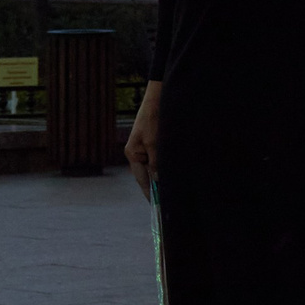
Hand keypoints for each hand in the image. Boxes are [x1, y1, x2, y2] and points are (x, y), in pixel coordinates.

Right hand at [125, 82, 160, 198]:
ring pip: (153, 167)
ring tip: (170, 189)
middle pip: (146, 174)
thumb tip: (157, 179)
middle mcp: (136, 153)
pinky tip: (171, 172)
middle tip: (165, 200)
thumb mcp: (154, 142)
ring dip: (161, 176)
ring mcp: (143, 148)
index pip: (141, 178)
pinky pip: (157, 159)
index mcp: (133, 154)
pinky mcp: (151, 143)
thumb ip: (156, 162)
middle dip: (156, 185)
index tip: (154, 204)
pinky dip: (163, 166)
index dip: (149, 191)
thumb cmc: (152, 119)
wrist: (157, 100)